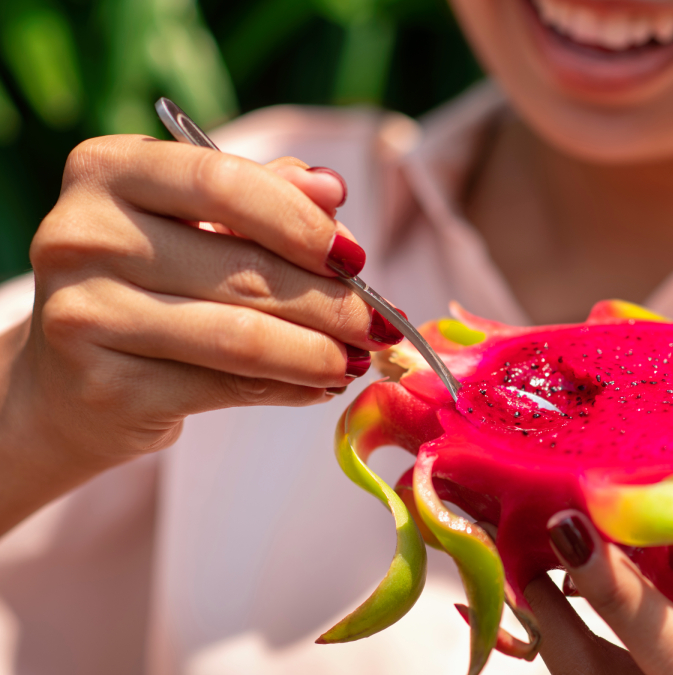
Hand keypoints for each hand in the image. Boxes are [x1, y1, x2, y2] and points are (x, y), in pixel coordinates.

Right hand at [0, 134, 399, 532]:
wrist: (67, 377)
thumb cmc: (153, 279)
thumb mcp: (199, 219)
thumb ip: (266, 194)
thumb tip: (333, 190)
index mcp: (107, 171)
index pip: (222, 182)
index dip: (302, 222)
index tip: (356, 257)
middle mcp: (81, 235)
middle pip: (243, 269)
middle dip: (333, 303)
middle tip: (382, 323)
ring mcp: (84, 316)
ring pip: (240, 338)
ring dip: (320, 354)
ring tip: (360, 359)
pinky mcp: (104, 388)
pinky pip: (224, 389)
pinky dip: (288, 388)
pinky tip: (320, 385)